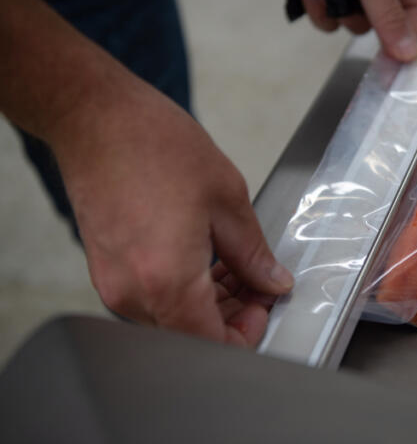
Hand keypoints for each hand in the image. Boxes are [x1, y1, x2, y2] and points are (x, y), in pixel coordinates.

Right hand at [50, 76, 292, 346]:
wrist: (97, 119)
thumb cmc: (155, 146)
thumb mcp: (227, 198)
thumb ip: (253, 253)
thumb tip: (273, 282)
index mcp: (167, 280)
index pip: (212, 343)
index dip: (247, 332)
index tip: (264, 303)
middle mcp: (133, 292)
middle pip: (191, 335)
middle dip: (232, 314)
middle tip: (258, 279)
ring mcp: (113, 283)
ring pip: (172, 319)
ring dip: (209, 303)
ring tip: (234, 264)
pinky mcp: (106, 270)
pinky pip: (151, 298)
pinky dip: (183, 290)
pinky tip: (203, 258)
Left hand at [250, 0, 416, 61]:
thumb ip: (388, 15)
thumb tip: (407, 52)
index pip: (413, 10)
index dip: (405, 34)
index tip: (397, 57)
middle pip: (379, 23)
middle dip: (361, 16)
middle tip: (351, 6)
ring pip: (349, 24)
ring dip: (334, 11)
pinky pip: (325, 20)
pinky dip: (315, 7)